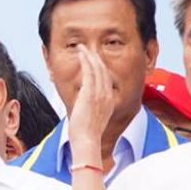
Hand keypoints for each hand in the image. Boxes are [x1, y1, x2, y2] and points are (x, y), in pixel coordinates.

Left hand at [66, 45, 118, 166]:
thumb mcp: (94, 120)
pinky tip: (81, 53)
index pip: (107, 80)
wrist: (87, 141)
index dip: (101, 68)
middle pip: (104, 71)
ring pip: (97, 68)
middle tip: (89, 50)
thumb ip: (93, 111)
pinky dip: (85, 60)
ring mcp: (99, 94)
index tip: (94, 61)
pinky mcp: (90, 93)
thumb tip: (86, 109)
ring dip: (90, 56)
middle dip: (96, 59)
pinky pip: (89, 71)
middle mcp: (107, 96)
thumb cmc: (87, 135)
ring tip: (84, 48)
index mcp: (109, 102)